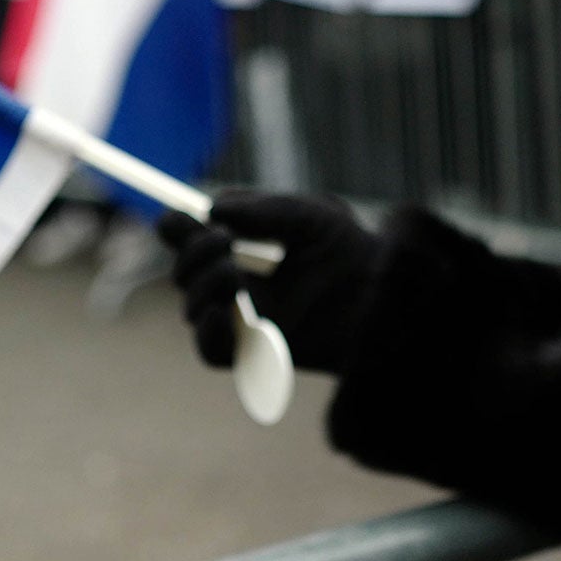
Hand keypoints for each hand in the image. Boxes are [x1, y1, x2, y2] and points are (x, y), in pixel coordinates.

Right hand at [158, 191, 381, 374]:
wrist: (382, 294)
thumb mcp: (309, 216)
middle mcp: (238, 283)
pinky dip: (207, 331)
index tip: (178, 219)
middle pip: (185, 273)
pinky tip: (220, 312)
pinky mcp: (256, 352)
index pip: (195, 238)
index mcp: (244, 247)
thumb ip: (262, 209)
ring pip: (192, 308)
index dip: (178, 228)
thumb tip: (211, 208)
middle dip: (192, 253)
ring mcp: (244, 319)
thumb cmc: (350, 250)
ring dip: (202, 285)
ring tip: (234, 274)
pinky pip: (211, 350)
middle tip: (222, 241)